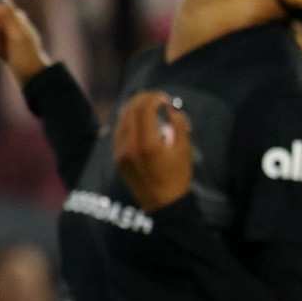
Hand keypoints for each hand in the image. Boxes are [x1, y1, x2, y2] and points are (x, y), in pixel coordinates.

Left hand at [112, 91, 192, 211]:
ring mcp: (120, 153)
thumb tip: (170, 109)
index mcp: (147, 144)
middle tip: (153, 96)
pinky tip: (134, 119)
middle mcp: (129, 147)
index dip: (154, 99)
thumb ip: (178, 125)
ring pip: (121, 122)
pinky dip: (126, 122)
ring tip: (144, 103)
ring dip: (132, 109)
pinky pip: (118, 134)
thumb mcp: (184, 149)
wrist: (163, 204)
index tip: (164, 98)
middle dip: (142, 99)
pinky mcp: (117, 159)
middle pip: (130, 112)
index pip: (145, 110)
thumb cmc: (178, 177)